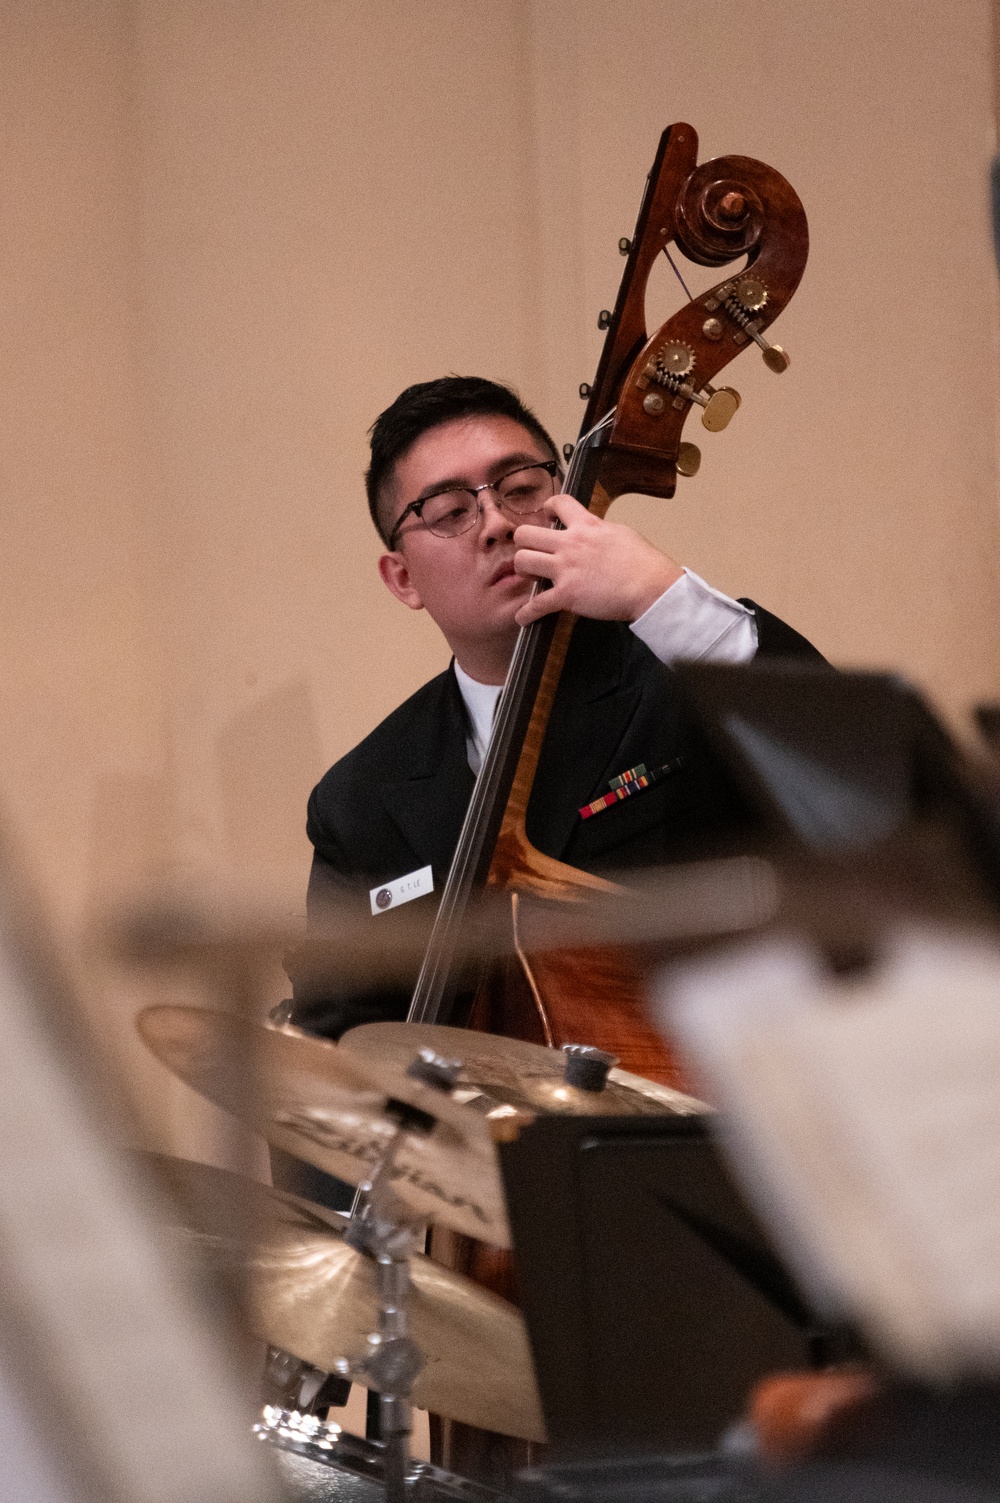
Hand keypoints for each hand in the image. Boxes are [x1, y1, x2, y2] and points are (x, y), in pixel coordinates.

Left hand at [512, 495, 683, 625]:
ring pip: (522, 561)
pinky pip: (536, 604)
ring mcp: (566, 569)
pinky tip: (523, 618)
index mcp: (587, 525)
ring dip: (523, 571)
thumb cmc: (644, 563)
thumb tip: (593, 532)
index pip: (559, 502)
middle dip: (524, 543)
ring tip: (531, 578)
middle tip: (533, 552)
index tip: (547, 516)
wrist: (650, 586)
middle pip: (526, 534)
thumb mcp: (621, 533)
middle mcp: (570, 544)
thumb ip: (599, 531)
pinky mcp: (566, 594)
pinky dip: (526, 613)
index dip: (548, 507)